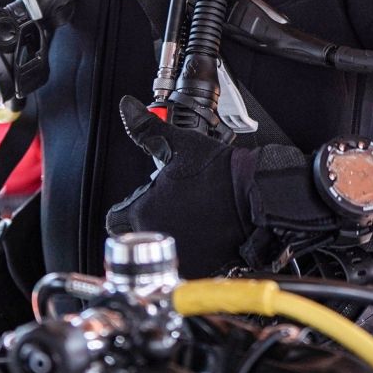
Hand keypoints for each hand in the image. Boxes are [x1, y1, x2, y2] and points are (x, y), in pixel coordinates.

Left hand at [105, 97, 255, 277]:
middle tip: (170, 207)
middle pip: (138, 236)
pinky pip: (185, 262)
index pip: (115, 219)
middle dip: (148, 223)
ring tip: (189, 219)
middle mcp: (156, 236)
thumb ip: (146, 129)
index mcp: (143, 211)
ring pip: (161, 251)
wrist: (257, 194)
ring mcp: (178, 254)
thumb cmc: (220, 171)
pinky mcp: (200, 266)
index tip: (140, 201)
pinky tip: (204, 232)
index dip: (126, 208)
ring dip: (169, 237)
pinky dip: (192, 251)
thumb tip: (127, 106)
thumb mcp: (179, 144)